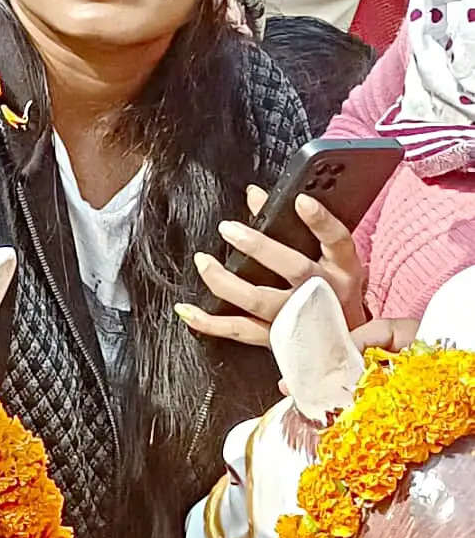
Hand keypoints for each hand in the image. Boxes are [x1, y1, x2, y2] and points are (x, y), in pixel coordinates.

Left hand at [177, 181, 368, 349]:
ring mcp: (301, 319)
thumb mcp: (329, 257)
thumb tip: (255, 196)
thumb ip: (296, 226)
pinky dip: (210, 322)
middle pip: (295, 269)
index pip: (337, 239)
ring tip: (204, 262)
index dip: (320, 220)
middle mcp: (325, 293)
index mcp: (342, 268)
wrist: (348, 342)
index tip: (300, 201)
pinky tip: (188, 310)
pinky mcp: (279, 338)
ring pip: (260, 301)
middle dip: (260, 247)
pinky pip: (240, 331)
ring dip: (226, 282)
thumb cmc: (334, 291)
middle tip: (229, 229)